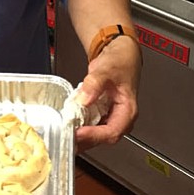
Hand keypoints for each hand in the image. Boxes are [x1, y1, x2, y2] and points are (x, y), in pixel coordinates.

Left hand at [72, 35, 140, 151]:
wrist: (119, 56)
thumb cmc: (120, 63)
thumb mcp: (107, 70)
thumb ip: (94, 84)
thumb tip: (84, 99)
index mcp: (128, 111)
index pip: (112, 131)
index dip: (94, 135)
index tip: (78, 133)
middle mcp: (120, 118)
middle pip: (102, 137)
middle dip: (85, 139)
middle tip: (67, 137)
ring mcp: (110, 117)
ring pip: (95, 134)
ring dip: (81, 135)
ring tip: (65, 133)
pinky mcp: (100, 114)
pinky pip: (90, 125)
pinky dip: (79, 126)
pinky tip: (68, 124)